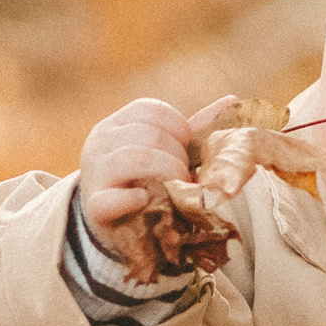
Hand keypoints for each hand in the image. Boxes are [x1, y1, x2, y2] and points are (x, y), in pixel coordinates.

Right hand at [77, 94, 229, 252]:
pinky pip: (111, 198)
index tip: (187, 149)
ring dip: (165, 173)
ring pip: (133, 157)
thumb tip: (231, 100)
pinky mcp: (94, 207)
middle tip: (184, 175)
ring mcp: (94, 173)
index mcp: (116, 124)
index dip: (178, 128)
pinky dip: (133, 198)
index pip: (149, 109)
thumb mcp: (163, 152)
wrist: (111, 224)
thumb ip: (193, 130)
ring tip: (175, 188)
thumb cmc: (143, 181)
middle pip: (145, 133)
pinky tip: (145, 200)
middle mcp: (100, 143)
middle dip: (176, 154)